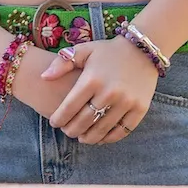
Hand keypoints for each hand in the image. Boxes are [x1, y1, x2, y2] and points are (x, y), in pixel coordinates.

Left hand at [40, 37, 159, 144]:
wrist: (143, 50)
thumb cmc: (108, 51)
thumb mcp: (84, 50)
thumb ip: (62, 62)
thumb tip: (44, 77)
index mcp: (92, 79)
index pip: (69, 107)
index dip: (59, 119)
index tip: (54, 123)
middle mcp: (109, 92)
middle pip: (84, 121)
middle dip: (72, 130)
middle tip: (67, 132)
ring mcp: (126, 102)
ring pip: (102, 129)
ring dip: (89, 137)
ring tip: (82, 138)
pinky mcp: (140, 108)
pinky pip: (123, 130)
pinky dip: (110, 137)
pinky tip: (102, 137)